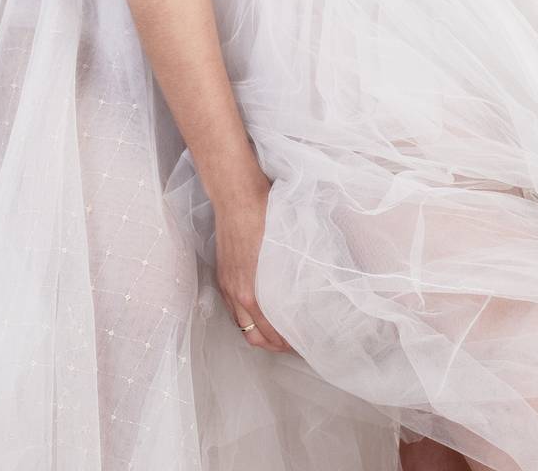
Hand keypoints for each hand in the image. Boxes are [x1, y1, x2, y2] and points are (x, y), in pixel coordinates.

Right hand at [214, 172, 294, 353]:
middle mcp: (234, 291)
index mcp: (249, 289)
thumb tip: (314, 284)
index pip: (267, 331)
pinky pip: (231, 307)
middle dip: (272, 344)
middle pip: (251, 335)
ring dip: (257, 332)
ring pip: (239, 323)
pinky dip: (245, 317)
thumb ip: (294, 269)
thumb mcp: (286, 242)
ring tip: (277, 333)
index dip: (284, 343)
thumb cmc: (262, 212)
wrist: (235, 192)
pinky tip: (258, 312)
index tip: (302, 344)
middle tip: (293, 345)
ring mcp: (225, 281)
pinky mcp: (222, 272)